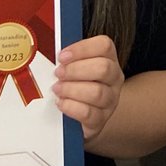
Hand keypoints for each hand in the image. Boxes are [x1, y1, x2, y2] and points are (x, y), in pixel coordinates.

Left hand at [52, 34, 123, 148]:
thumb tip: (51, 51)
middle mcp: (114, 79)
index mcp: (109, 59)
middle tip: (58, 73)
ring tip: (57, 89)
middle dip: (76, 70)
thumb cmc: (78, 85)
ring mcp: (110, 100)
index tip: (62, 56)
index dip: (82, 49)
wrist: (85, 115)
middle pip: (104, 68)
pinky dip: (71, 107)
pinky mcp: (100, 120)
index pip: (104, 46)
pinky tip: (61, 103)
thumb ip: (69, 58)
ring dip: (72, 89)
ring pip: (97, 92)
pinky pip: (88, 113)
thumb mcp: (76, 67)